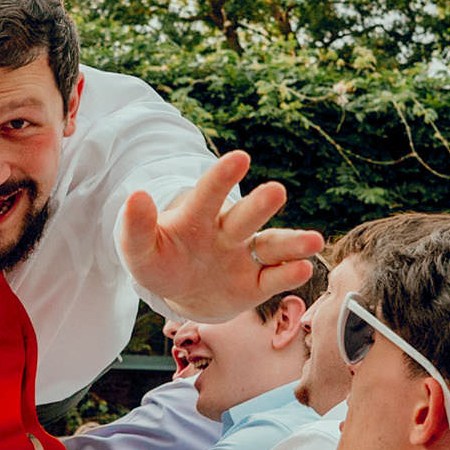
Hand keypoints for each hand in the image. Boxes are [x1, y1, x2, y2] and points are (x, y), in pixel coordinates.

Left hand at [121, 152, 322, 321]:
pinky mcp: (255, 285)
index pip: (209, 194)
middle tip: (276, 191)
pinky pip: (273, 279)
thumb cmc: (160, 262)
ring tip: (314, 241)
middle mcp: (228, 232)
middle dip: (260, 205)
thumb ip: (136, 227)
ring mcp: (244, 258)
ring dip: (293, 243)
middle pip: (246, 216)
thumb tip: (135, 196)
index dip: (222, 178)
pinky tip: (302, 268)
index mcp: (198, 218)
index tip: (239, 158)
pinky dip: (288, 274)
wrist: (180, 292)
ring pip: (272, 246)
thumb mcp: (139, 250)